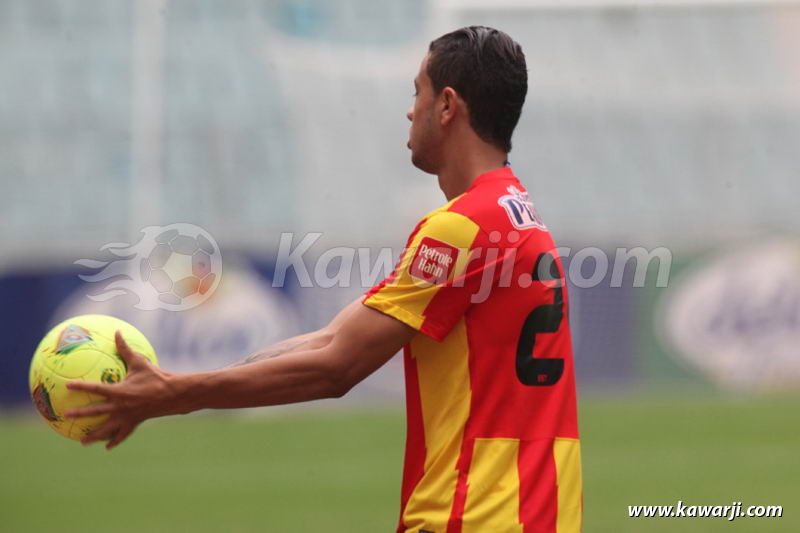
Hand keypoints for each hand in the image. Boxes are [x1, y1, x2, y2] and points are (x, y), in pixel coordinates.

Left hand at [65, 330, 171, 449]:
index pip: (96, 388)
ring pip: (107, 428)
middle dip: (80, 414)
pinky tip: (107, 446)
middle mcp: (120, 406)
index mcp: (119, 391)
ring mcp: (127, 416)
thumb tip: (117, 332)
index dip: (81, 386)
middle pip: (96, 411)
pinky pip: (123, 434)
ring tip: (82, 441)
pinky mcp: (135, 422)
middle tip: (66, 415)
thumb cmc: (156, 377)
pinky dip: (115, 440)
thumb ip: (125, 349)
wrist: (173, 394)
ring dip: (94, 436)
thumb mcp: (140, 362)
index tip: (68, 385)